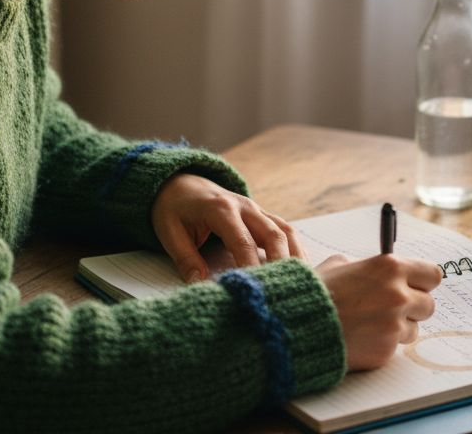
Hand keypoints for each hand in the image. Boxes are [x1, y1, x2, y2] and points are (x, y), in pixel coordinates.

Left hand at [152, 174, 303, 282]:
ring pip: (285, 230)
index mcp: (220, 209)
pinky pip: (284, 230)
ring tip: (301, 281)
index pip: (242, 241)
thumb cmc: (174, 208)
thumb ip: (185, 259)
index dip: (251, 266)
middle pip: (272, 233)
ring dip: (294, 255)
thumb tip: (200, 285)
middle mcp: (244, 207)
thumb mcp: (169, 232)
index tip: (255, 288)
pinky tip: (300, 269)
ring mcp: (256, 209)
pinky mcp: (262, 216)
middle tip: (285, 289)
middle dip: (281, 262)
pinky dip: (294, 248)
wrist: (180, 183)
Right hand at [316, 254, 442, 369]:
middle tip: (392, 309)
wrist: (297, 325)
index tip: (415, 286)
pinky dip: (382, 344)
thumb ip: (368, 267)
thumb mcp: (340, 265)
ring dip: (398, 328)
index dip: (423, 282)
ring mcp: (394, 324)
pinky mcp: (387, 349)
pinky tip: (361, 338)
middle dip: (414, 308)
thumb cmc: (316, 292)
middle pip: (429, 304)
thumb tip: (381, 272)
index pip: (432, 274)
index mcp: (390, 267)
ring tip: (371, 325)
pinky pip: (395, 347)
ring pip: (414, 328)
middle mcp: (398, 295)